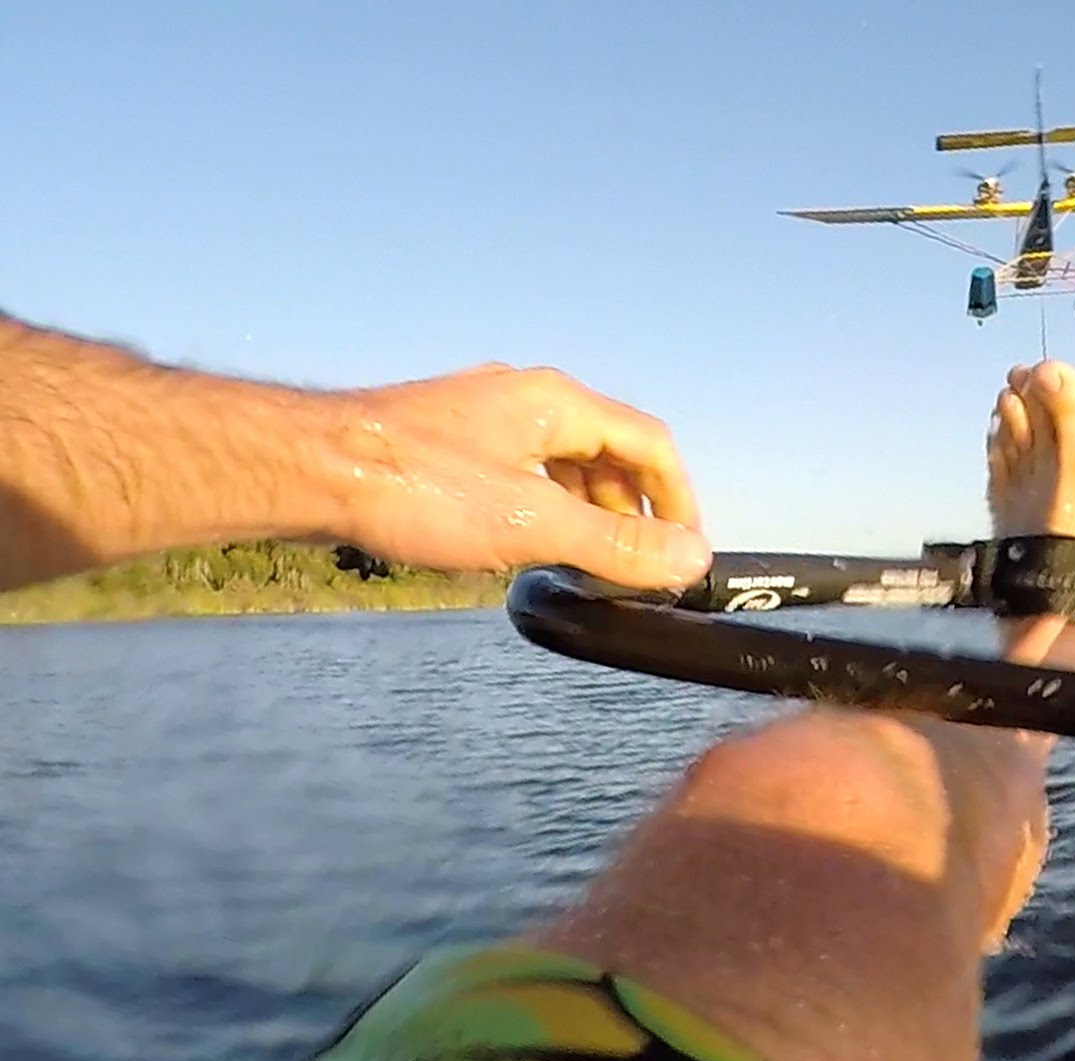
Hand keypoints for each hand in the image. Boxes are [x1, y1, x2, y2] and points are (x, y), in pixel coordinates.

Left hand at [319, 363, 711, 589]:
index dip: (678, 501)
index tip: (683, 552)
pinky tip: (522, 546)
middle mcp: (524, 398)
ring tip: (584, 566)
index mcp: (557, 403)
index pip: (650, 443)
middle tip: (634, 569)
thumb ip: (616, 545)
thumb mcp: (532, 525)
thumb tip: (689, 558)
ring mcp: (482, 416)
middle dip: (632, 513)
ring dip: (586, 514)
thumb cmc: (413, 486)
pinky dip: (542, 509)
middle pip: (609, 452)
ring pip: (561, 463)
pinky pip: (520, 471)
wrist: (306, 469)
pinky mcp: (446, 442)